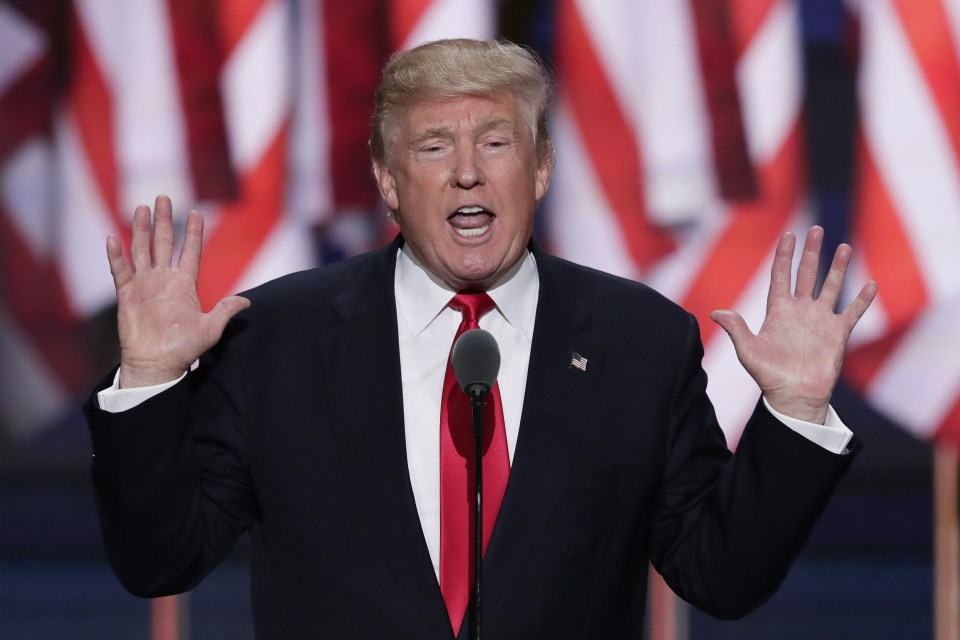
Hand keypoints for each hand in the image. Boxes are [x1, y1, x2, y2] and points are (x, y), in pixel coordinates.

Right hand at [107, 195, 249, 387]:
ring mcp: (144, 285)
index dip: (193, 233)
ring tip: (142, 207)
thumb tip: (248, 301)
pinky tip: (113, 238)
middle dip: (164, 220)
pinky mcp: (126, 294)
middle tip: (164, 197)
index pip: (190, 252)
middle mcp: (164, 280)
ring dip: (141, 229)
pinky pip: (120, 270)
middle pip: (163, 243)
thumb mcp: (211, 329)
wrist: (157, 364)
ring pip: (142, 250)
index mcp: (185, 284)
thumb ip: (226, 311)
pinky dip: (116, 255)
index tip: (196, 212)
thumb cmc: (184, 349)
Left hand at [710, 226, 876, 423]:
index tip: (788, 235)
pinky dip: (862, 299)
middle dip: (811, 252)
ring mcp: (820, 320)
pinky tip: (870, 284)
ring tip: (844, 246)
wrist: (794, 396)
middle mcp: (800, 311)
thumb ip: (736, 328)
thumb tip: (715, 313)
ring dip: (838, 267)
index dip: (784, 255)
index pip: (781, 275)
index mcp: (778, 311)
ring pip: (831, 286)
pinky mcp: (837, 333)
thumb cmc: (769, 375)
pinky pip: (852, 311)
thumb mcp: (748, 350)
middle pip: (806, 274)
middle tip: (815, 229)